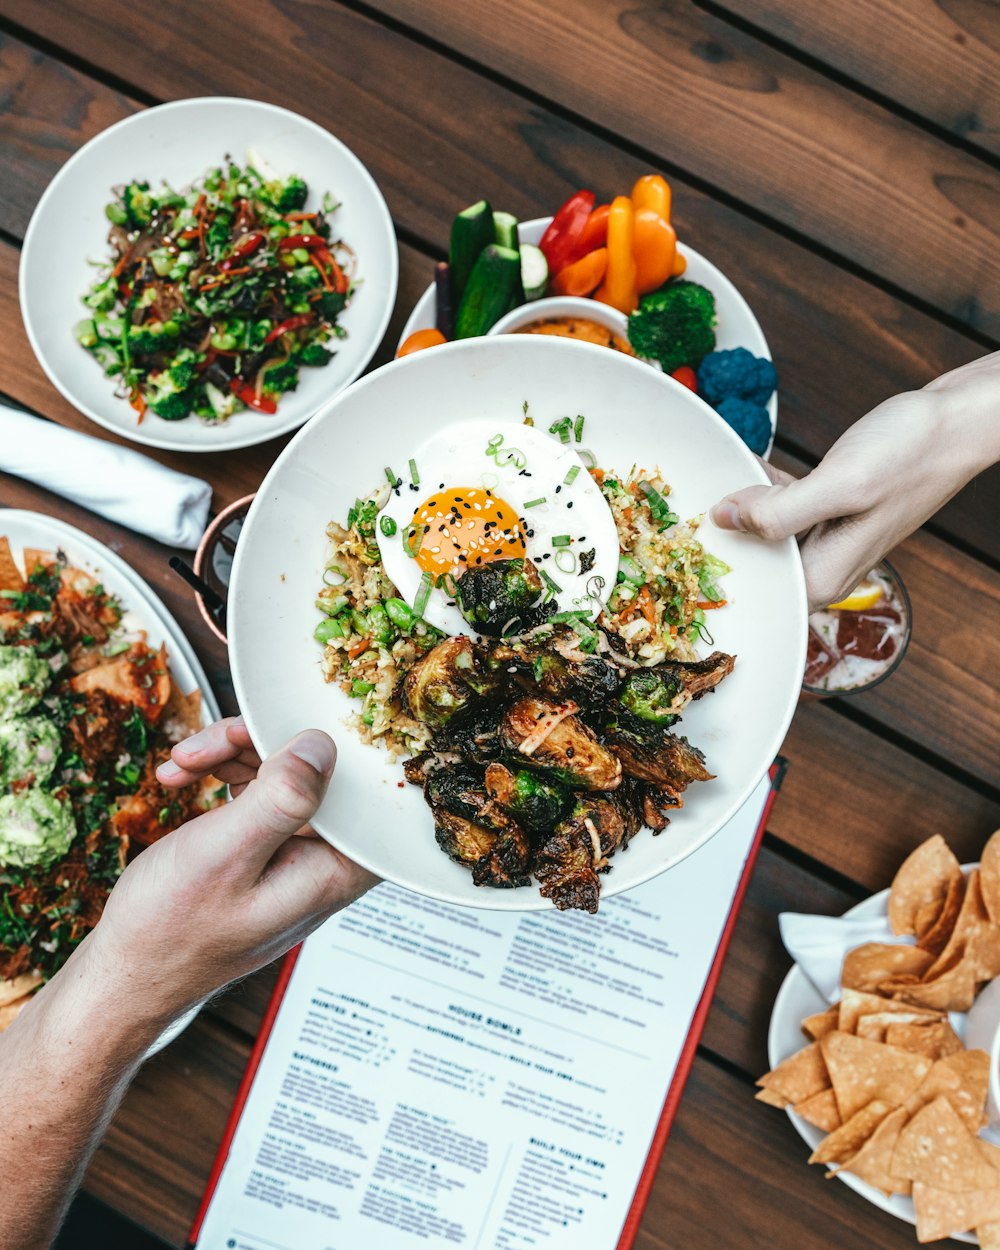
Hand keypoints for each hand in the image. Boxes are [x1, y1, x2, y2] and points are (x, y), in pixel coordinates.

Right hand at [86, 716, 376, 1026]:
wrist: (126, 973)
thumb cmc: (172, 932)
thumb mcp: (226, 856)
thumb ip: (281, 800)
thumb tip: (322, 745)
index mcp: (337, 869)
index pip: (364, 784)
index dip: (331, 741)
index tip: (285, 718)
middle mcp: (327, 858)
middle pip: (319, 768)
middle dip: (259, 744)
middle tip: (209, 745)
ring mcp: (296, 849)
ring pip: (283, 770)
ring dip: (231, 754)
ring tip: (184, 763)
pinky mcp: (267, 843)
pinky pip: (257, 789)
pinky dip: (220, 774)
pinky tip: (181, 778)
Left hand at [709, 352, 999, 610]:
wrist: (956, 422)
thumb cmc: (909, 452)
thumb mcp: (839, 484)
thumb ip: (779, 512)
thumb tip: (724, 520)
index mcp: (823, 576)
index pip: (754, 588)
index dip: (717, 565)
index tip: (682, 543)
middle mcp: (825, 566)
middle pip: (756, 562)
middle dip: (724, 536)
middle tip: (689, 505)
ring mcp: (829, 540)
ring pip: (766, 532)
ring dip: (742, 509)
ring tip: (714, 481)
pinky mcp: (833, 511)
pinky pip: (785, 509)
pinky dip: (766, 491)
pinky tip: (752, 468)